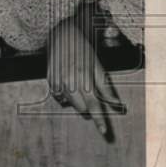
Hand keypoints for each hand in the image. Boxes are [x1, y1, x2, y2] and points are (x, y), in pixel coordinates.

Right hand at [47, 17, 123, 138]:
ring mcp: (57, 82)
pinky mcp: (49, 81)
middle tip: (91, 95)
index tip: (104, 132)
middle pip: (81, 107)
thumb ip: (105, 87)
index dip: (100, 120)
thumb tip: (116, 104)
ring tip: (78, 84)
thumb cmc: (82, 49)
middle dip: (88, 106)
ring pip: (69, 103)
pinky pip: (58, 96)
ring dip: (76, 100)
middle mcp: (69, 83)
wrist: (61, 35)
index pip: (94, 105)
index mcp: (84, 79)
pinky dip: (65, 95)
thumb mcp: (97, 66)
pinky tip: (68, 84)